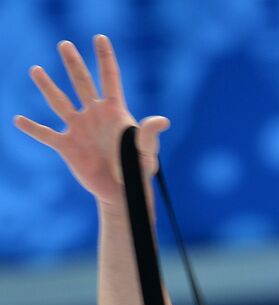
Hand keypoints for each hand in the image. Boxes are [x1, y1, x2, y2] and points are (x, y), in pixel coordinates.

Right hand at [13, 35, 168, 207]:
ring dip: (48, 87)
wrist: (122, 193)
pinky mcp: (67, 147)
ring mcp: (79, 129)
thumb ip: (149, 135)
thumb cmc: (138, 171)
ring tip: (36, 70)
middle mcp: (94, 115)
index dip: (105, 59)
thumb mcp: (146, 152)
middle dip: (74, 64)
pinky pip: (46, 135)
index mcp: (114, 112)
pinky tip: (18, 120)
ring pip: (60, 103)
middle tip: (65, 45)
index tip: (100, 38)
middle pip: (82, 84)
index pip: (110, 79)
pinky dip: (32, 128)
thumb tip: (163, 121)